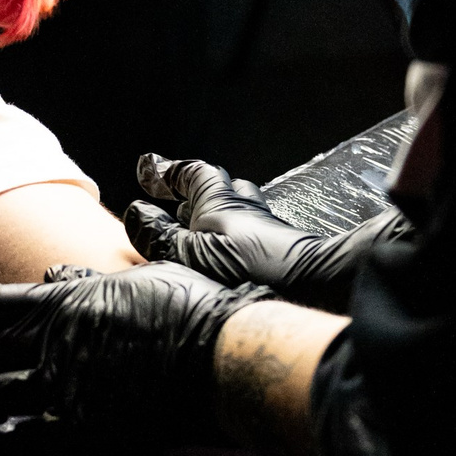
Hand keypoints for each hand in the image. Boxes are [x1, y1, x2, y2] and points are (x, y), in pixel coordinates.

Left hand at [0, 263, 269, 455]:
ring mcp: (65, 386)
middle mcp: (55, 341)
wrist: (222, 358)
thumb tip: (62, 272)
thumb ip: (95, 278)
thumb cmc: (196, 312)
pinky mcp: (83, 427)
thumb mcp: (145, 278)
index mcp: (68, 300)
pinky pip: (26, 441)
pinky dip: (5, 448)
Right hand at [123, 154, 408, 312]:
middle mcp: (243, 209)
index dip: (168, 170)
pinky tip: (226, 258)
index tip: (147, 169)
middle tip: (169, 198)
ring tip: (195, 228)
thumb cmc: (252, 269)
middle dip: (192, 191)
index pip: (192, 173)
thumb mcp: (195, 254)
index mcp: (219, 203)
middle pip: (217, 188)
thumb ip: (164, 235)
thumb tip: (138, 212)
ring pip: (236, 211)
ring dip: (214, 215)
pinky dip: (231, 239)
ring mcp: (264, 230)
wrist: (316, 286)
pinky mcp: (280, 252)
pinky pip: (249, 236)